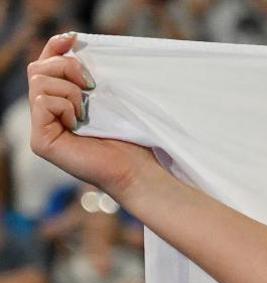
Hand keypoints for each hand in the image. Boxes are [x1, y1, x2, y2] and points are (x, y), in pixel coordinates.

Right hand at [27, 34, 160, 200]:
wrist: (137, 168)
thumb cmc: (129, 135)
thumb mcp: (107, 95)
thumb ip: (86, 73)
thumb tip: (71, 40)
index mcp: (59, 101)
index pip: (45, 65)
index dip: (55, 47)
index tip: (74, 38)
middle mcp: (46, 114)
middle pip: (38, 69)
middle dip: (66, 67)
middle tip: (93, 84)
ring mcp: (41, 128)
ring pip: (39, 82)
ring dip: (70, 90)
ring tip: (88, 109)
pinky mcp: (41, 141)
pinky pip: (42, 102)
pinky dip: (64, 106)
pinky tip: (79, 123)